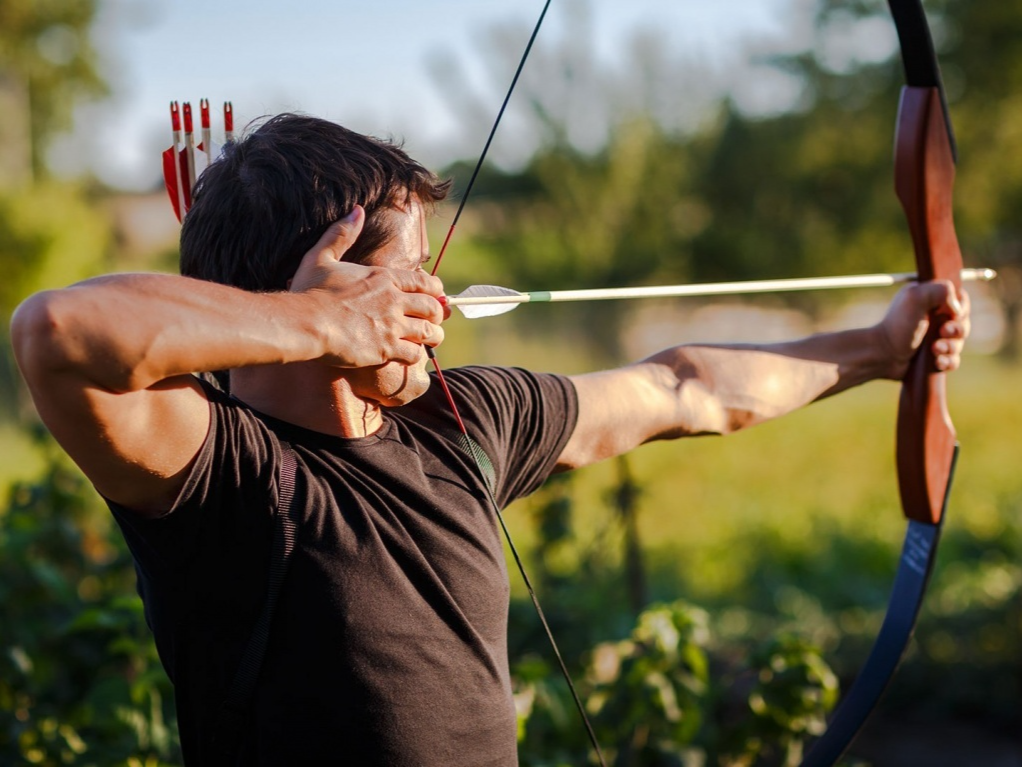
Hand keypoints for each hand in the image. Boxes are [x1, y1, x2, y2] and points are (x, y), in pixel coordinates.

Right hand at [289, 206, 446, 367]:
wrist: (305, 323)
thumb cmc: (310, 291)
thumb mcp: (321, 256)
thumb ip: (341, 234)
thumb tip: (357, 211)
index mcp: (384, 278)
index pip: (424, 282)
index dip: (435, 290)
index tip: (436, 296)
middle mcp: (394, 300)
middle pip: (433, 307)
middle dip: (437, 314)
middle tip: (435, 320)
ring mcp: (393, 325)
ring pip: (429, 332)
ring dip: (433, 336)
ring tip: (431, 339)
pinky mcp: (387, 348)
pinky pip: (415, 354)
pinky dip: (416, 355)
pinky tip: (409, 355)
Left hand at [879, 280, 969, 377]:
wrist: (882, 355)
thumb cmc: (897, 325)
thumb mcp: (915, 297)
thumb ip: (941, 290)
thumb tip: (957, 308)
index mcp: (930, 299)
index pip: (960, 300)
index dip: (961, 308)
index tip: (951, 314)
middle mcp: (934, 317)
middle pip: (963, 322)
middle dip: (956, 330)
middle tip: (942, 332)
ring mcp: (934, 338)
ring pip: (959, 343)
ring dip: (950, 347)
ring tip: (934, 350)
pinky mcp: (934, 356)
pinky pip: (953, 360)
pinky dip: (948, 361)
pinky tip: (937, 362)